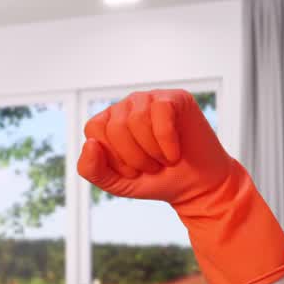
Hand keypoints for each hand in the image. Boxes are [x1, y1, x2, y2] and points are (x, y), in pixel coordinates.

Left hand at [76, 89, 235, 206]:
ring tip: (163, 159)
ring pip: (137, 119)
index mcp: (105, 124)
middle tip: (151, 167)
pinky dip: (168, 141)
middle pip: (116, 127)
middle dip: (134, 157)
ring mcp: (148, 99)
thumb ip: (91, 170)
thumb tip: (90, 143)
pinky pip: (162, 112)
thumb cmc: (153, 180)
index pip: (94, 131)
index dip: (113, 158)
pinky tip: (175, 152)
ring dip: (152, 150)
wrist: (194, 185)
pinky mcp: (174, 98)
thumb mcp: (116, 183)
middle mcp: (124, 107)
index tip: (131, 170)